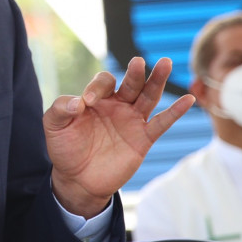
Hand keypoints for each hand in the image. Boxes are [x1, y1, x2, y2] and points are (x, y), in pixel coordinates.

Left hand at [44, 57, 193, 217]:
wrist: (77, 179)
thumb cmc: (65, 148)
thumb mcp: (53, 126)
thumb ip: (59, 109)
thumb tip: (77, 102)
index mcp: (97, 98)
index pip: (104, 82)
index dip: (97, 88)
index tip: (86, 103)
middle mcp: (117, 105)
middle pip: (131, 83)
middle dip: (135, 73)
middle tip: (137, 62)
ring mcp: (131, 121)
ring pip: (148, 96)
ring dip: (157, 80)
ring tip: (165, 63)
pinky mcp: (142, 139)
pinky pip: (161, 123)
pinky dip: (175, 112)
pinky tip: (188, 99)